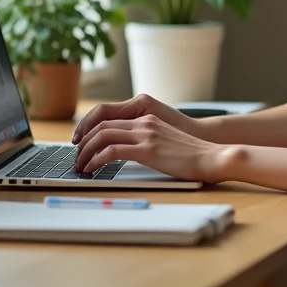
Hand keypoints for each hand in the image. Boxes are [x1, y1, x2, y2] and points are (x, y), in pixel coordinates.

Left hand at [71, 114, 230, 182]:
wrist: (211, 157)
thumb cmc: (192, 155)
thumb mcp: (166, 142)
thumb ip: (148, 141)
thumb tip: (129, 153)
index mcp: (147, 118)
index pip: (109, 117)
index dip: (90, 129)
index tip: (82, 143)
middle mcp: (144, 122)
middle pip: (101, 125)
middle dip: (83, 141)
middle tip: (76, 157)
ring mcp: (145, 134)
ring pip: (102, 136)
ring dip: (85, 151)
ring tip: (80, 166)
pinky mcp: (147, 150)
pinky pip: (111, 151)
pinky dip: (96, 160)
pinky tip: (92, 169)